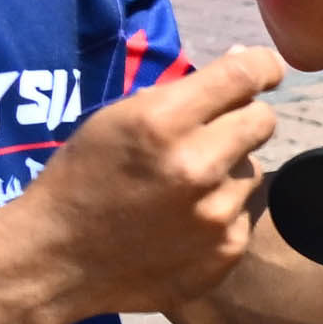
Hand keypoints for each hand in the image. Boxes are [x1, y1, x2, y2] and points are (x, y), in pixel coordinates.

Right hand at [14, 47, 280, 320]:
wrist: (55, 262)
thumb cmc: (81, 180)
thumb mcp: (116, 120)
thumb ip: (180, 94)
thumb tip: (243, 61)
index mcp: (161, 122)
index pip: (243, 75)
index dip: (262, 66)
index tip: (266, 69)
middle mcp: (196, 166)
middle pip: (262, 120)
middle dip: (243, 118)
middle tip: (214, 133)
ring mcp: (215, 214)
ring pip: (252, 170)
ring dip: (228, 171)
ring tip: (181, 189)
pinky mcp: (226, 251)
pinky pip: (244, 214)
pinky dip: (221, 212)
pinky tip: (181, 224)